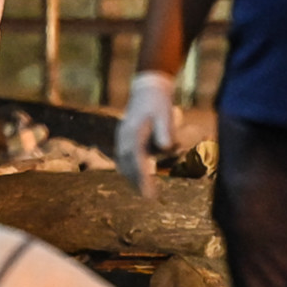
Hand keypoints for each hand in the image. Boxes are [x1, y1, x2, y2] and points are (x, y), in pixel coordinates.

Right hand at [115, 71, 176, 199]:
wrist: (147, 87)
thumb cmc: (158, 102)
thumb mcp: (165, 113)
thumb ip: (165, 131)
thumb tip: (165, 148)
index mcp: (133, 132)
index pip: (137, 160)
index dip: (143, 178)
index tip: (150, 193)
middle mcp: (124, 136)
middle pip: (127, 164)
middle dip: (136, 182)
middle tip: (148, 198)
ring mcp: (122, 136)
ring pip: (124, 162)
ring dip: (132, 177)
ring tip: (143, 191)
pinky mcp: (124, 137)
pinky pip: (125, 157)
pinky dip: (130, 168)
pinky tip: (138, 177)